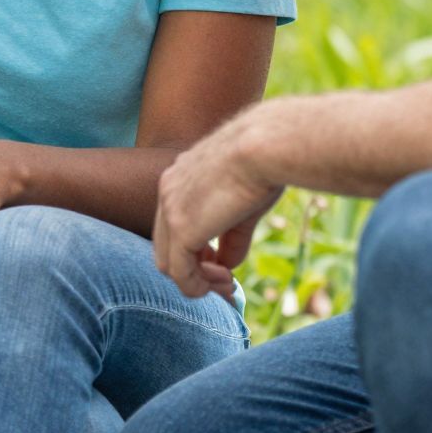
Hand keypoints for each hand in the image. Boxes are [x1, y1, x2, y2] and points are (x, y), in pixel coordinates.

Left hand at [152, 106, 284, 299]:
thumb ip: (231, 236)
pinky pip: (180, 274)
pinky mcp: (181, 229)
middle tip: (226, 279)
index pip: (174, 223)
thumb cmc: (265, 162)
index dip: (196, 249)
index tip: (223, 263)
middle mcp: (167, 190)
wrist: (265, 145)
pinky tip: (225, 283)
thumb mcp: (244, 202)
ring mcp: (170, 210)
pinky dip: (198, 287)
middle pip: (166, 245)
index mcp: (179, 176)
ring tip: (228, 284)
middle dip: (195, 269)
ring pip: (168, 263)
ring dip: (198, 282)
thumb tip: (228, 265)